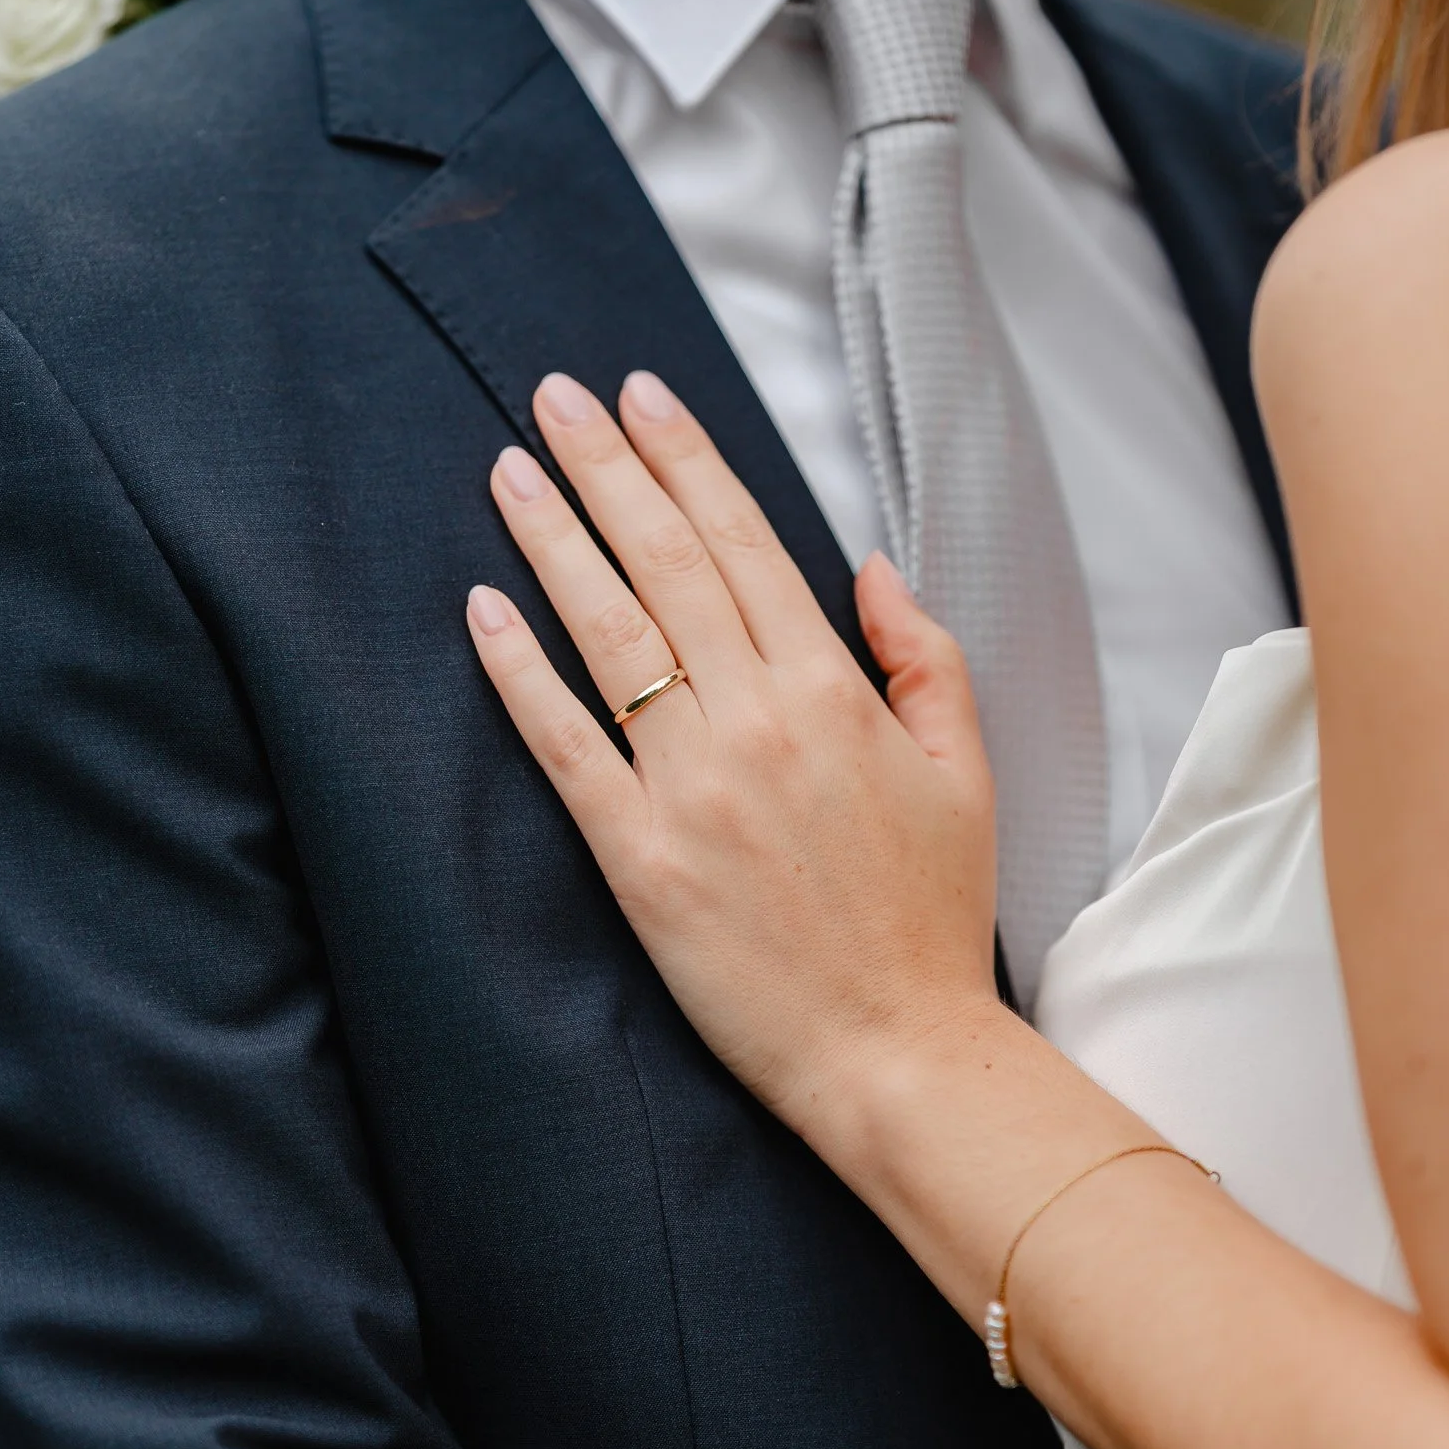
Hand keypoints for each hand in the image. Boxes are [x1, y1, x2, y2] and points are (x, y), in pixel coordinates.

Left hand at [466, 370, 1001, 1139]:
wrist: (898, 1052)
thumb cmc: (932, 917)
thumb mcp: (966, 771)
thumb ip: (920, 659)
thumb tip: (867, 566)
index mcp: (835, 692)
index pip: (744, 543)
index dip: (686, 461)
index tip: (641, 397)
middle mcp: (756, 721)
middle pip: (665, 565)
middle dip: (605, 469)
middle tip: (552, 397)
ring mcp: (690, 789)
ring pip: (608, 635)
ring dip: (553, 541)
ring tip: (509, 470)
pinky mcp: (639, 860)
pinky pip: (565, 747)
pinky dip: (520, 674)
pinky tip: (482, 609)